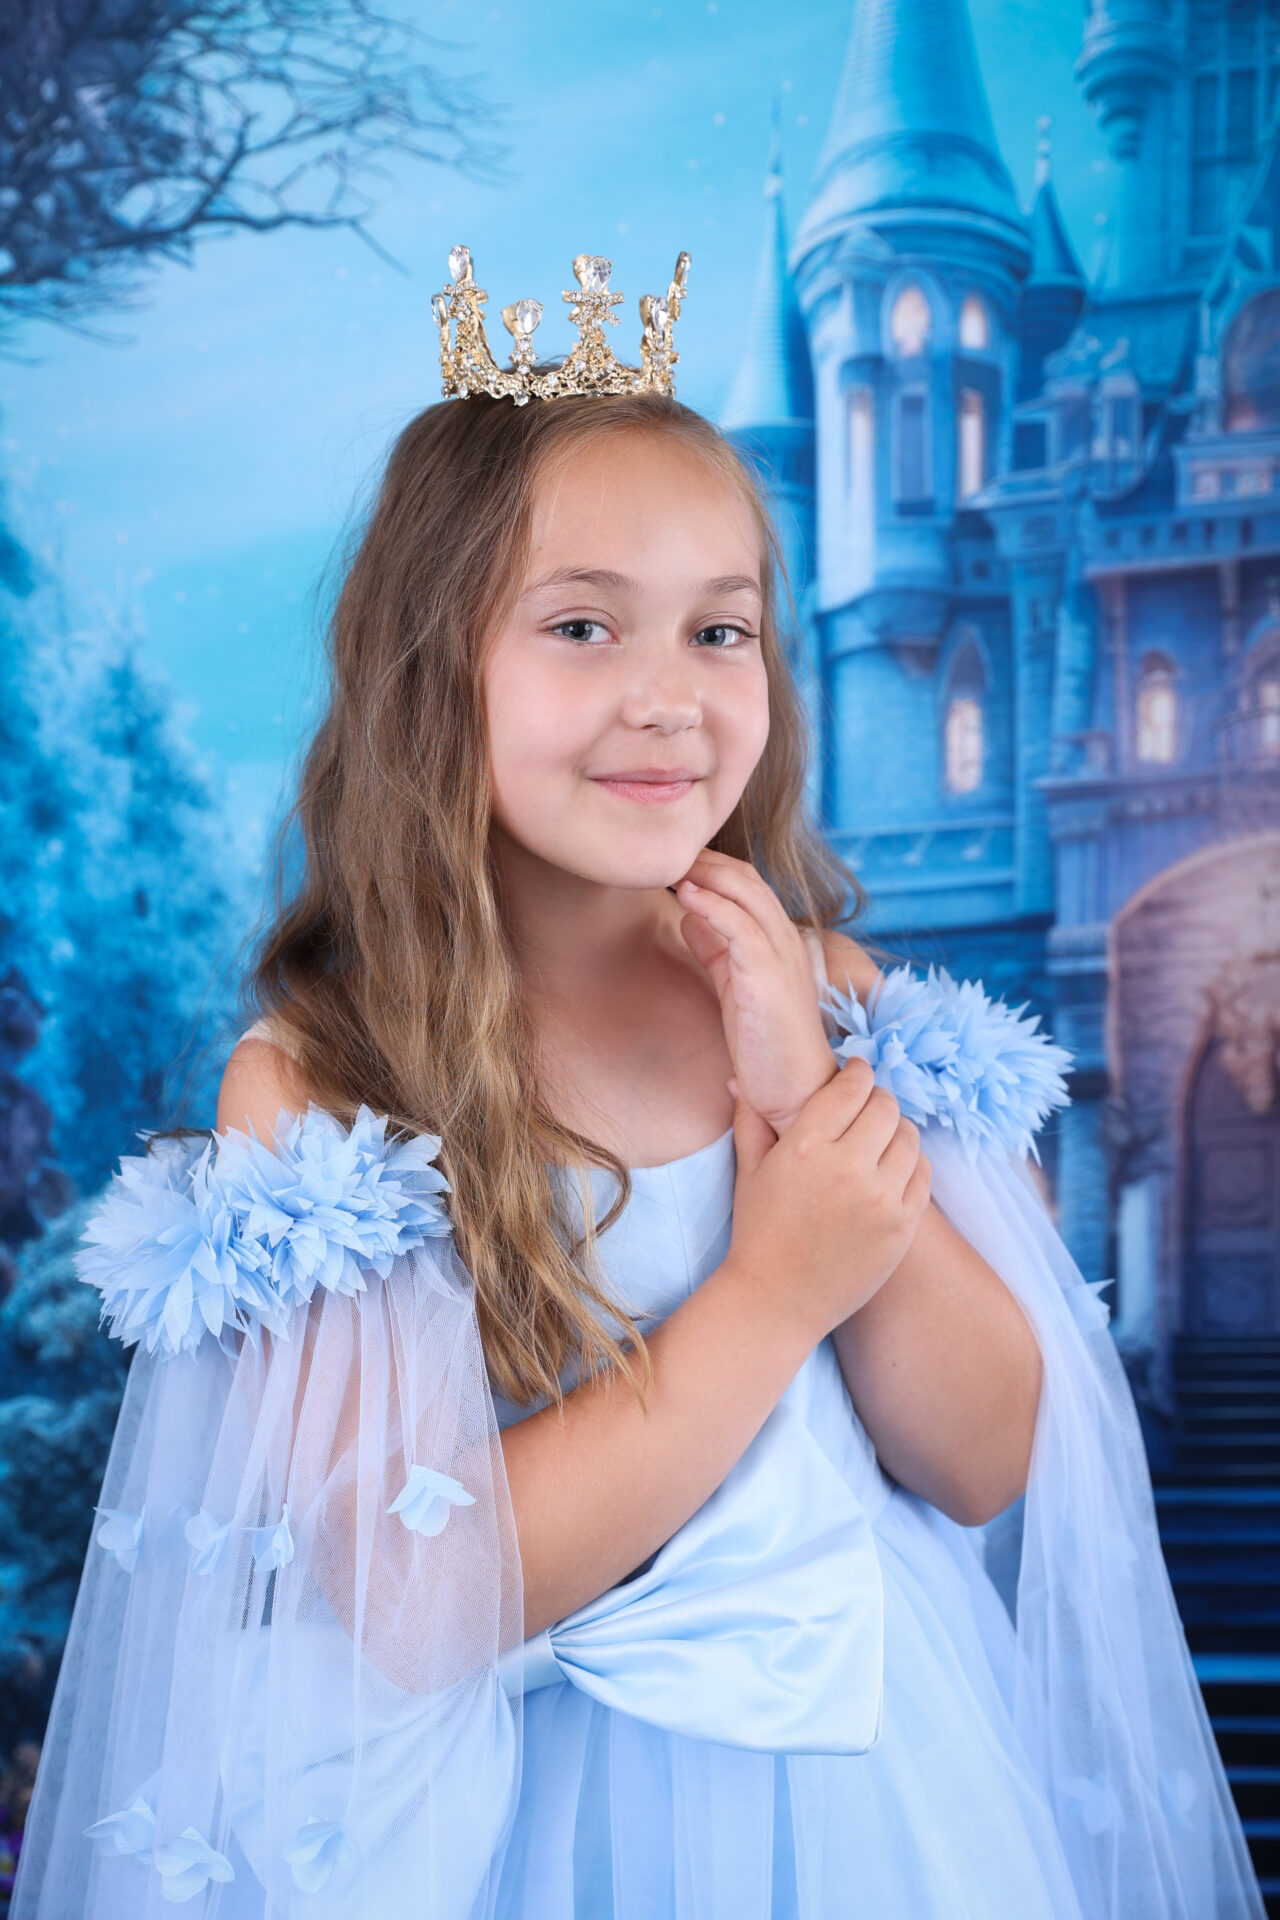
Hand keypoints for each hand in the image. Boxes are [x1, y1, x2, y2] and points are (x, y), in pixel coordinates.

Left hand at [674, 849, 836, 1133]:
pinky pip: (742, 928)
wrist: (795, 1092)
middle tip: (666, 852)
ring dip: (707, 875)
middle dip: (706, 860)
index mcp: (778, 942)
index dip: (711, 867)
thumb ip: (716, 950)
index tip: (674, 859)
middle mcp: (786, 941)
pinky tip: (687, 895)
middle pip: (747, 880)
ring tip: (672, 865)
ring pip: (747, 895)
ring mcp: (781, 958)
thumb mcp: (735, 986)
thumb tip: (689, 916)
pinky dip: (714, 906)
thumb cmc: (766, 1044)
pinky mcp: (769, 979)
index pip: (748, 885)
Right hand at [724, 1056, 931, 1344]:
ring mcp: (880, 1199)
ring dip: (897, 1131)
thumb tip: (742, 1080)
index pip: (851, 1086)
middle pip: (886, 1106)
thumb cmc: (759, 1233)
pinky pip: (923, 1175)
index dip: (857, 1072)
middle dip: (877, 1100)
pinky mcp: (903, 1226)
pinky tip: (891, 1171)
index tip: (856, 1073)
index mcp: (805, 1147)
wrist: (778, 1301)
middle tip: (867, 1107)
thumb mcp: (748, 1172)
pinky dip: (911, 1165)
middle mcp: (847, 1168)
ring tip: (881, 1139)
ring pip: (910, 1137)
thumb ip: (751, 1120)